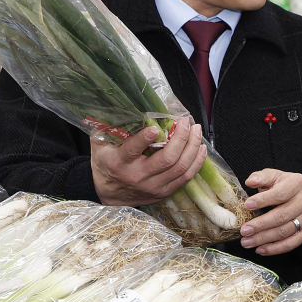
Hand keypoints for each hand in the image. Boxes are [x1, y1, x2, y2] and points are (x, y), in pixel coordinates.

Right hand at [91, 117, 206, 205]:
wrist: (106, 194)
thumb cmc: (105, 164)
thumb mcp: (100, 145)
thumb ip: (108, 128)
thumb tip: (123, 107)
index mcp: (119, 163)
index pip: (132, 151)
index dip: (143, 139)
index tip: (153, 128)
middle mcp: (138, 176)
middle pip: (166, 159)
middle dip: (181, 138)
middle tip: (186, 122)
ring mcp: (153, 187)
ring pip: (180, 168)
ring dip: (192, 148)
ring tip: (196, 131)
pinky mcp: (163, 193)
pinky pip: (185, 179)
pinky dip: (196, 163)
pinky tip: (201, 149)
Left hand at [240, 169, 301, 255]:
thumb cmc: (287, 186)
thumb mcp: (275, 176)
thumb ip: (262, 177)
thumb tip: (249, 182)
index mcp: (296, 184)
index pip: (279, 194)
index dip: (263, 200)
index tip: (247, 206)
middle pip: (281, 216)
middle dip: (260, 225)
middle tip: (244, 231)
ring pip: (284, 232)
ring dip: (264, 239)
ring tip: (247, 242)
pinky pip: (291, 243)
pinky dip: (275, 249)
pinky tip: (261, 250)